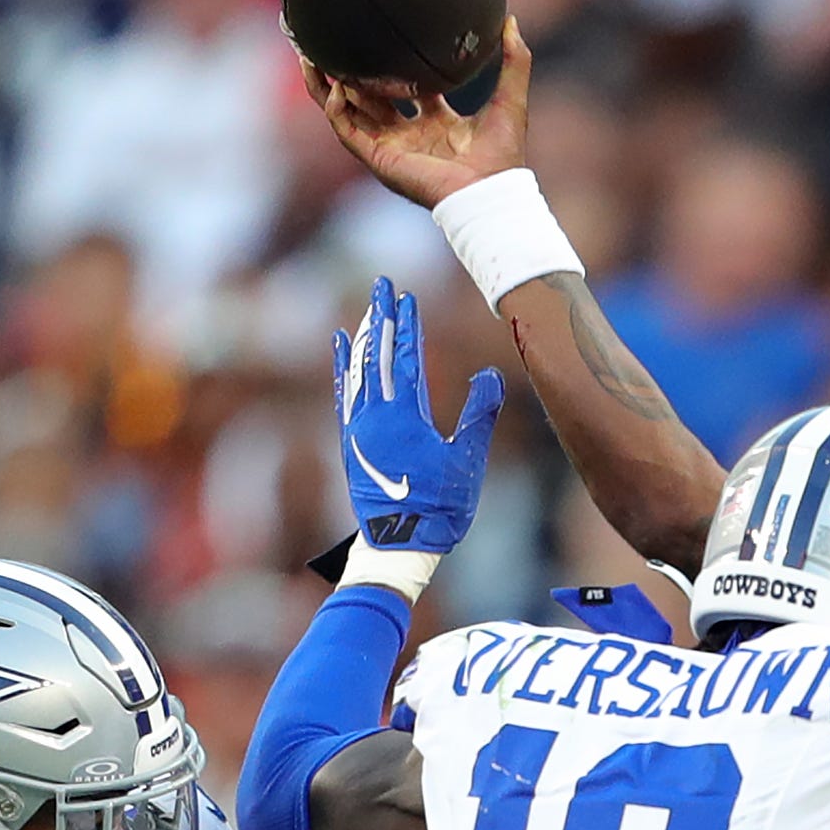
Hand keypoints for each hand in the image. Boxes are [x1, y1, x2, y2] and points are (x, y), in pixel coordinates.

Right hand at [303, 18, 533, 211]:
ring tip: (309, 53)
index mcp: (435, 122)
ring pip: (347, 111)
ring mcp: (390, 147)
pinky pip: (347, 131)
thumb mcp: (510, 97)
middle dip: (345, 69)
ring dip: (325, 84)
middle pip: (367, 97)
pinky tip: (335, 85)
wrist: (490, 193)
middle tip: (329, 38)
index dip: (388, 61)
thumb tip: (510, 20)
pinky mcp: (379, 159)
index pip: (403, 87)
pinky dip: (336, 109)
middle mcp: (408, 134)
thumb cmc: (502, 156)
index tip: (376, 33)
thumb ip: (514, 59)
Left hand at [333, 274, 500, 553]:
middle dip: (380, 316)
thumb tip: (489, 375)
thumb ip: (479, 415)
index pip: (405, 358)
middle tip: (382, 284)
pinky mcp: (350, 442)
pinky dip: (342, 367)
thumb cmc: (439, 508)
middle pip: (377, 354)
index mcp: (406, 416)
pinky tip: (340, 347)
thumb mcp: (467, 462)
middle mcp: (376, 415)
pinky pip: (342, 393)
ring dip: (362, 336)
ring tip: (367, 310)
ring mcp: (359, 427)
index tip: (408, 297)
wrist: (399, 546)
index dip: (407, 325)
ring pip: (357, 369)